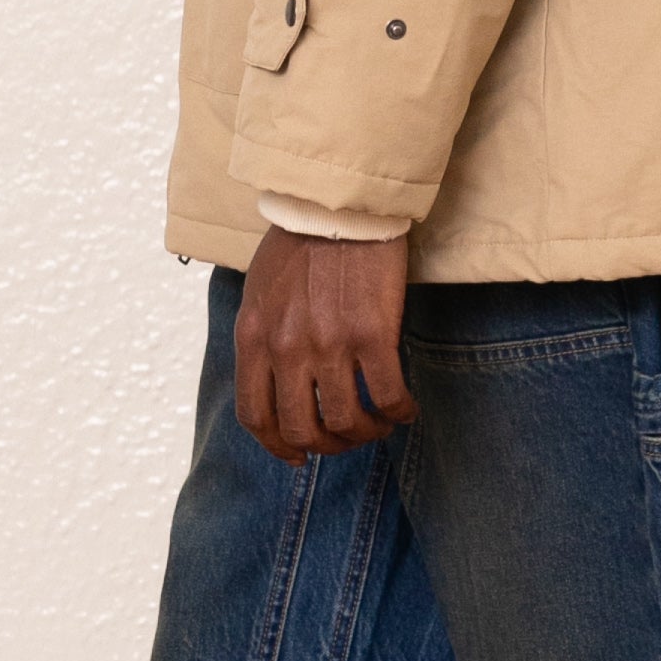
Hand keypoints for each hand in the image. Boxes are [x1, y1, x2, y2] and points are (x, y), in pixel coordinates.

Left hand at [235, 228, 415, 467]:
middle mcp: (286, 348)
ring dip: (366, 433)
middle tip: (348, 438)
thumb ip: (262, 336)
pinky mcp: (371, 334)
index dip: (278, 447)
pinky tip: (406, 409)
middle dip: (327, 446)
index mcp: (254, 337)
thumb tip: (275, 376)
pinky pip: (387, 395)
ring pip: (346, 421)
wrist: (339, 205)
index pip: (256, 416)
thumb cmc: (301, 242)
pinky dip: (399, 413)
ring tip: (380, 424)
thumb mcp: (259, 291)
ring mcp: (328, 343)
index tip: (299, 455)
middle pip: (300, 430)